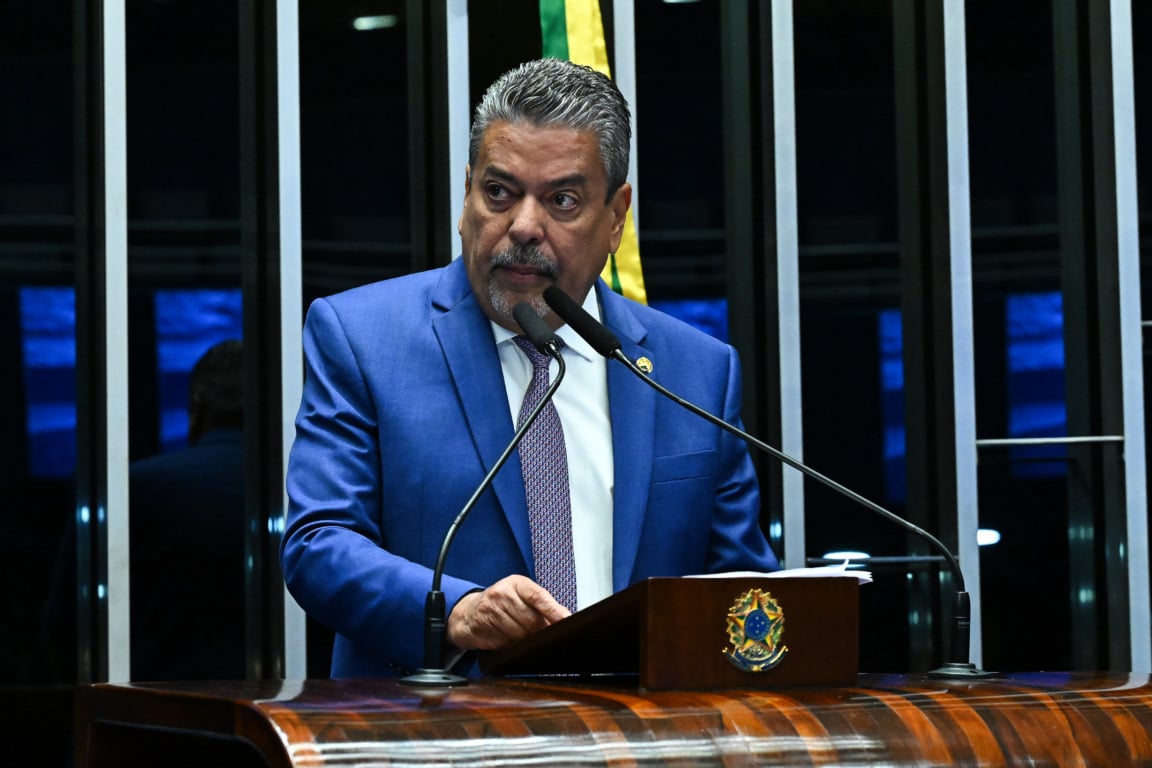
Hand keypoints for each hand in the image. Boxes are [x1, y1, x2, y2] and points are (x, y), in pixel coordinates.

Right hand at [446, 574, 571, 650]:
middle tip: (544, 635)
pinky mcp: (482, 627)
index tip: (567, 621)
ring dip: (526, 641)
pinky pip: (505, 644)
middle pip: (531, 620)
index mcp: (516, 583)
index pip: (539, 597)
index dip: (554, 611)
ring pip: (519, 635)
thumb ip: (542, 604)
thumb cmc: (501, 602)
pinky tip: (508, 639)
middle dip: (541, 631)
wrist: (468, 612)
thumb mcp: (520, 595)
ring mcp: (490, 611)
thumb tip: (565, 618)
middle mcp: (502, 594)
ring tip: (523, 636)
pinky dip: (511, 646)